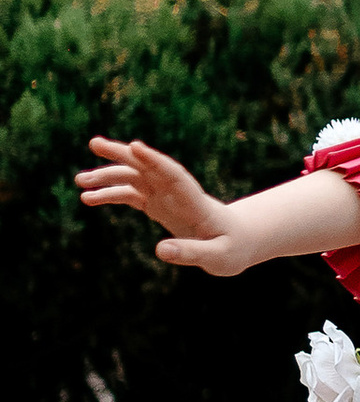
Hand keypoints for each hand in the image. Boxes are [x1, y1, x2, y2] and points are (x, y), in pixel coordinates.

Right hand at [75, 135, 252, 273]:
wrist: (238, 243)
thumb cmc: (232, 249)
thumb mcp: (218, 258)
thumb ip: (191, 253)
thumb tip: (160, 251)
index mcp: (195, 201)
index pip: (173, 175)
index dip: (155, 160)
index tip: (136, 146)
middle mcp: (178, 193)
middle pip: (148, 167)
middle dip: (123, 154)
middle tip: (94, 143)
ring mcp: (166, 197)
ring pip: (134, 179)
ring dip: (108, 176)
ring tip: (79, 181)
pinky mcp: (158, 206)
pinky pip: (131, 195)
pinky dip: (111, 194)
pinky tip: (88, 199)